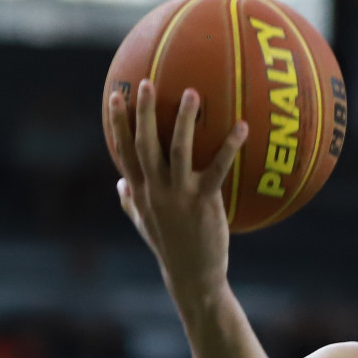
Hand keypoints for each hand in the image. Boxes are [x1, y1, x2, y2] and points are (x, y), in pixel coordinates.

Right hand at [107, 81, 248, 307]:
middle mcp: (155, 190)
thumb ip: (130, 202)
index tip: (114, 96)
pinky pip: (218, 168)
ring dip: (185, 121)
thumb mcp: (144, 224)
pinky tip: (242, 126)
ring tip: (193, 93)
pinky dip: (229, 146)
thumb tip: (119, 185)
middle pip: (145, 144)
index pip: (123, 151)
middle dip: (144, 112)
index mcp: (141, 191)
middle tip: (147, 82)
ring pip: (178, 151)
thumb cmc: (170, 246)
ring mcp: (179, 196)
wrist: (192, 275)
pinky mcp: (204, 202)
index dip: (117, 123)